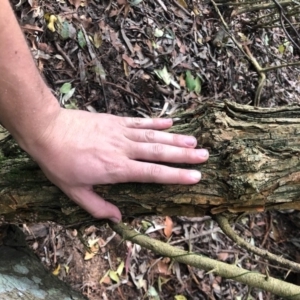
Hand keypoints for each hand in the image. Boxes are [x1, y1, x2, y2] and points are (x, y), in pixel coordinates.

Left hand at [29, 108, 208, 222]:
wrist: (48, 131)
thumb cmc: (60, 163)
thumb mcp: (74, 191)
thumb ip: (97, 206)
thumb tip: (118, 218)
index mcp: (116, 169)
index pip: (153, 173)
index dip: (175, 175)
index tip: (195, 176)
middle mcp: (124, 149)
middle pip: (159, 152)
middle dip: (184, 155)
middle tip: (205, 155)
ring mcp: (121, 132)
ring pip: (154, 136)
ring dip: (175, 138)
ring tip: (195, 141)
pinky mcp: (116, 121)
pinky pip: (140, 121)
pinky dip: (156, 122)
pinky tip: (170, 122)